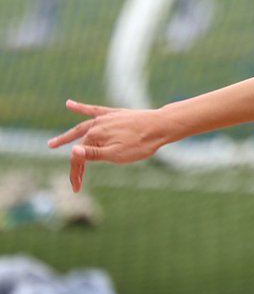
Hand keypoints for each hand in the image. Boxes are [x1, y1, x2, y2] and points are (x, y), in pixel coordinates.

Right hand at [47, 100, 163, 191]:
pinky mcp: (114, 113)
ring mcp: (104, 118)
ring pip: (81, 128)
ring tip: (53, 143)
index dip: (76, 174)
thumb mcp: (118, 154)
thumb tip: (72, 151)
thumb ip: (94, 154)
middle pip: (79, 145)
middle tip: (70, 177)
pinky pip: (93, 110)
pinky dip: (80, 108)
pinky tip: (69, 104)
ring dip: (67, 137)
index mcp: (94, 137)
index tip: (77, 189)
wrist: (161, 126)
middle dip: (75, 163)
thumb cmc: (141, 144)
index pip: (79, 158)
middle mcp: (96, 126)